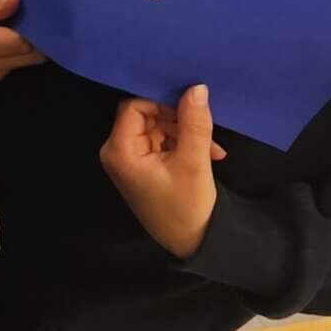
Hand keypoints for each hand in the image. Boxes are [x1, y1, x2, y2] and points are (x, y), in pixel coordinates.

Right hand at [0, 0, 44, 83]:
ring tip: (29, 20)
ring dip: (32, 43)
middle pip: (30, 55)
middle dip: (39, 35)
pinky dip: (21, 49)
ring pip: (27, 61)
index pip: (21, 42)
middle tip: (43, 12)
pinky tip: (16, 32)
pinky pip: (17, 63)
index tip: (45, 8)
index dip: (38, 26)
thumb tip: (17, 0)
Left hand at [99, 85, 224, 258]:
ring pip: (158, 127)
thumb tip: (196, 88)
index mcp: (119, 151)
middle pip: (146, 115)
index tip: (189, 108)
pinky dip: (184, 144)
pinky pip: (162, 142)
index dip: (161, 102)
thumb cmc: (186, 206)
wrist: (192, 242)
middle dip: (178, 120)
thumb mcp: (194, 161)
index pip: (134, 107)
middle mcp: (118, 152)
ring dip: (186, 133)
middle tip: (206, 132)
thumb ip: (194, 123)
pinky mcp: (144, 165)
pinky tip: (209, 155)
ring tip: (212, 150)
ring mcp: (130, 159)